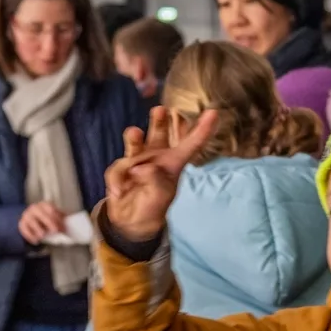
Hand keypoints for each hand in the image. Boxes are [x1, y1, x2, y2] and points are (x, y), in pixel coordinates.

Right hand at [18, 202, 64, 244]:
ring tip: (42, 235)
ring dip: (38, 229)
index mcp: (44, 205)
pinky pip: (25, 229)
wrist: (31, 218)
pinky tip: (35, 241)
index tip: (62, 227)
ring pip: (32, 221)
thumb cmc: (45, 219)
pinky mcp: (22, 223)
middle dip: (49, 223)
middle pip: (42, 215)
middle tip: (55, 231)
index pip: (51, 210)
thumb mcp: (53, 217)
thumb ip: (60, 219)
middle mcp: (34, 208)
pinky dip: (30, 236)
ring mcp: (27, 215)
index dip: (58, 219)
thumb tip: (68, 226)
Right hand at [105, 106, 218, 241]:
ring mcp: (137, 159)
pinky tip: (119, 193)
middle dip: (160, 120)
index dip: (203, 129)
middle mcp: (157, 155)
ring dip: (134, 137)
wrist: (132, 220)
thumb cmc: (154, 204)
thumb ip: (154, 178)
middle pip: (160, 133)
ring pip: (135, 142)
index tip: (213, 113)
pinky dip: (117, 181)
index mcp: (174, 162)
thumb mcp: (161, 195)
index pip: (191, 144)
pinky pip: (117, 170)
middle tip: (161, 110)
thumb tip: (139, 166)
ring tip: (134, 133)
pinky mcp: (121, 168)